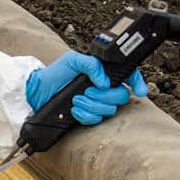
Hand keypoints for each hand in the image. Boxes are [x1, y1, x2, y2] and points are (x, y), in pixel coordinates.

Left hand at [25, 51, 148, 125]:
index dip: (137, 82)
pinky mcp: (90, 115)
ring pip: (109, 109)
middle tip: (87, 91)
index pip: (127, 75)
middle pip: (121, 96)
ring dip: (91, 105)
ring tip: (76, 99)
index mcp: (102, 72)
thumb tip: (105, 81)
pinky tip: (75, 109)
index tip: (140, 90)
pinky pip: (97, 119)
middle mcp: (103, 88)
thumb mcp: (72, 60)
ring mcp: (97, 102)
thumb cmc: (56, 74)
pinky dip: (85, 114)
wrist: (40, 93)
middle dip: (103, 95)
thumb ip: (91, 64)